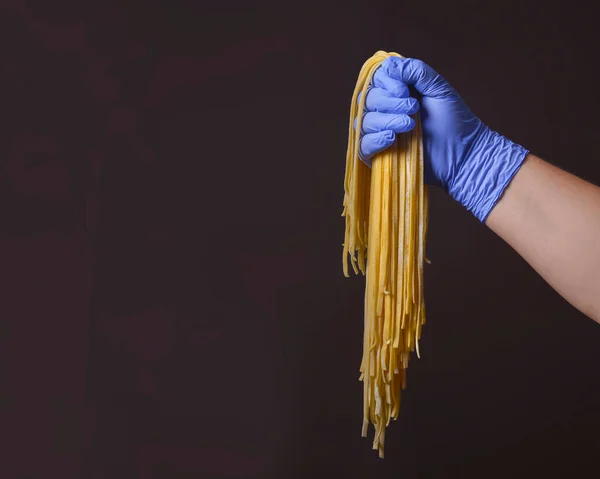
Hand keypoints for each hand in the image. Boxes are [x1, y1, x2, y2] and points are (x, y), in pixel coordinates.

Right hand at [356, 57, 528, 221]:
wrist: (462, 154)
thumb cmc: (453, 121)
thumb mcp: (438, 88)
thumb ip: (415, 71)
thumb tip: (387, 64)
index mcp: (396, 93)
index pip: (375, 80)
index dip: (386, 83)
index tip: (406, 91)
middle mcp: (384, 111)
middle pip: (367, 99)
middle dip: (389, 103)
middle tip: (414, 109)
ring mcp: (380, 133)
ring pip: (364, 121)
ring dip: (386, 120)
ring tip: (410, 125)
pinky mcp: (379, 155)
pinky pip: (362, 145)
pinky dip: (375, 140)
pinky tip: (392, 138)